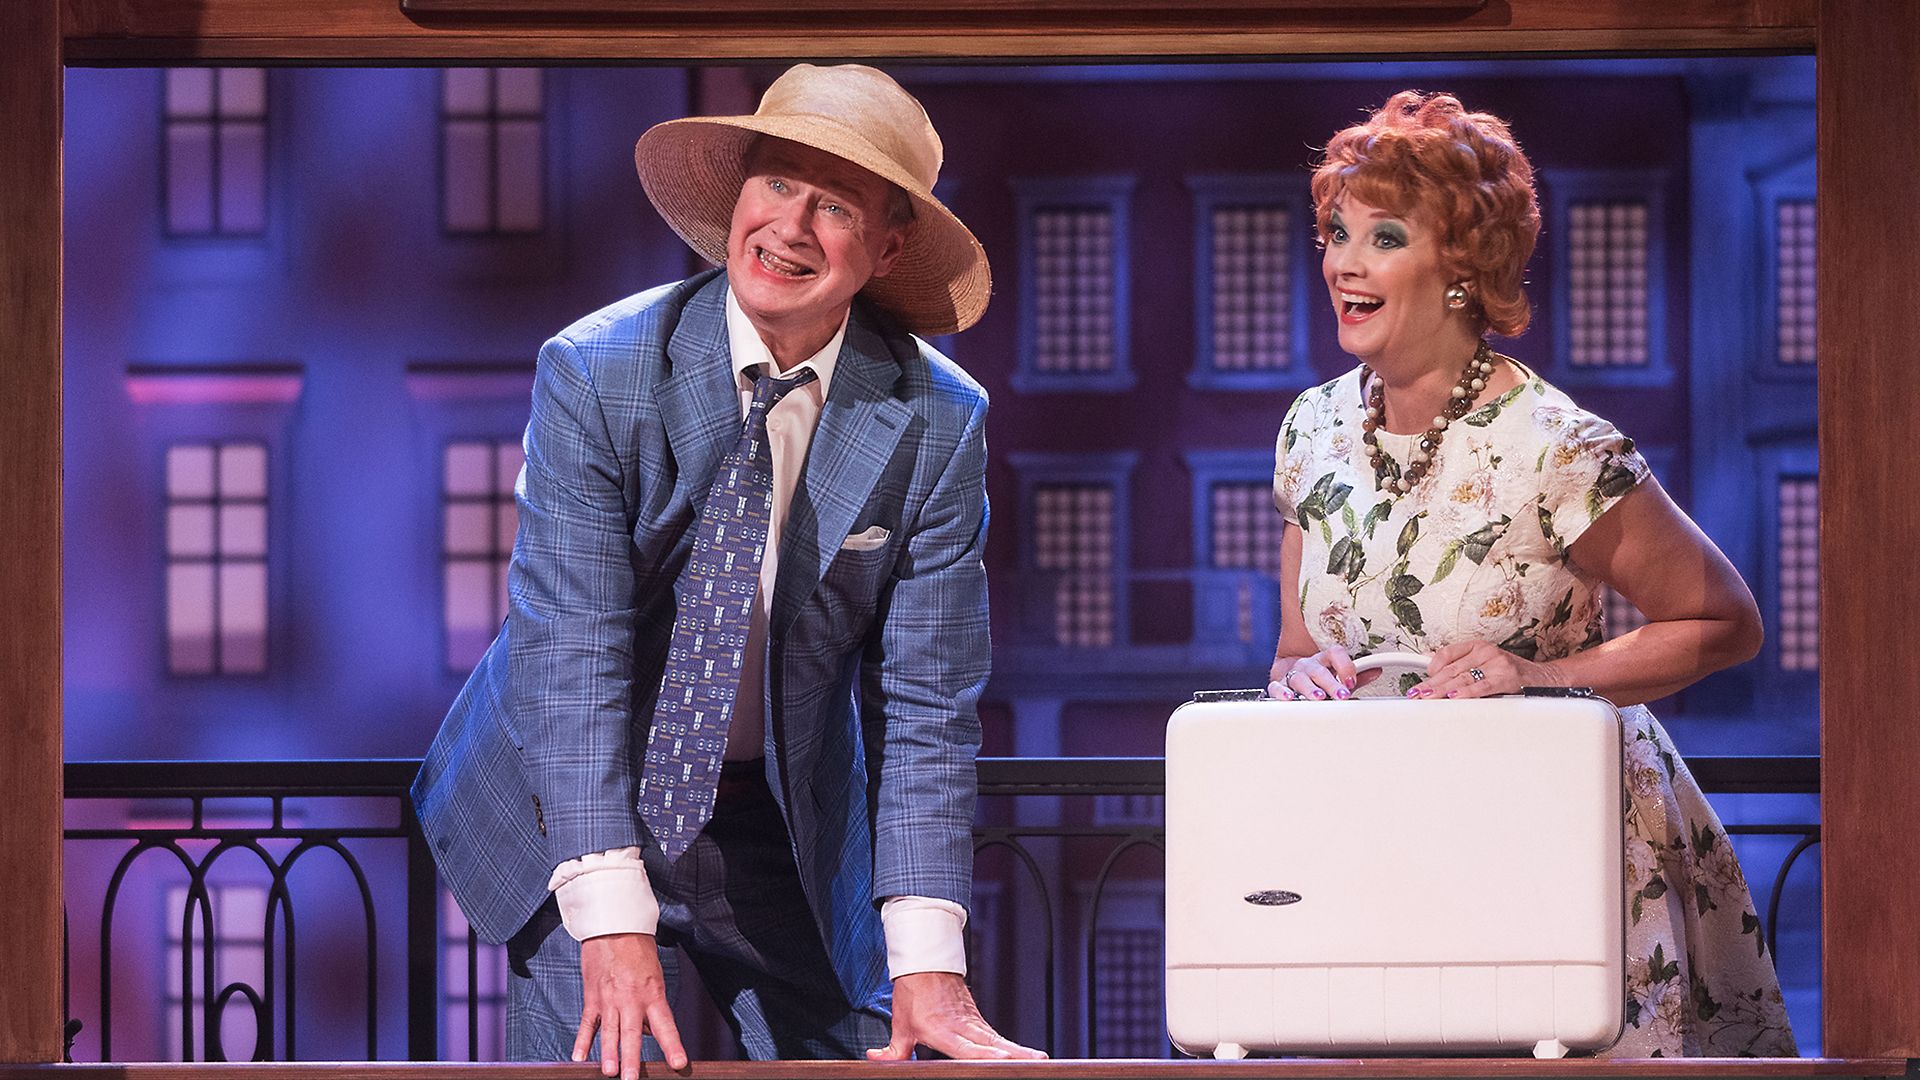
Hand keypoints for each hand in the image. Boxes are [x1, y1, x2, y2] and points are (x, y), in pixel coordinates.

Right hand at [574, 933, 686, 1077]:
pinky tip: (578, 1057)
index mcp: (652, 993)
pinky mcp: (592, 997)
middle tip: (632, 1079)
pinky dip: (582, 1041)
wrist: (613, 926)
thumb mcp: (655, 975)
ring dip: (608, 1054)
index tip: (679, 1064)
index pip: (665, 1025)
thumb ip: (652, 1006)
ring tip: (609, 1072)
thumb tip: (649, 1032)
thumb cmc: (638, 949)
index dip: (672, 1046)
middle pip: (632, 1034)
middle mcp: (631, 999)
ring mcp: (609, 999)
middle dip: (633, 1059)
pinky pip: (587, 1023)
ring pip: (609, 1031)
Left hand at [866, 971, 1045, 1060]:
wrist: (925, 964)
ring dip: (1018, 1049)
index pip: (966, 1045)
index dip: (983, 1052)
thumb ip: (893, 1049)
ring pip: (998, 1039)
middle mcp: (961, 1026)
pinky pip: (995, 1036)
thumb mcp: (900, 1022)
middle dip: (1012, 1054)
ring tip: (1039, 1059)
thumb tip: (875, 1059)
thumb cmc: (913, 992)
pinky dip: (1011, 1046)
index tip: (1000, 1056)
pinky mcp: (977, 1020)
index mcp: (941, 1029)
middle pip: (991, 1043)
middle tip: (1036, 1061)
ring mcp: (971, 1022)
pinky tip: (1025, 1055)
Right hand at [1267, 644, 1379, 700]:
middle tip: (1342, 695)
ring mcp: (1293, 673)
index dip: (1345, 666)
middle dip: (1331, 683)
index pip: (1335, 654)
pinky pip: (1276, 686)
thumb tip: (1376, 670)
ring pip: (1300, 678)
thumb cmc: (1316, 677)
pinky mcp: (1278, 683)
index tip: (1351, 682)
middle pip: (1319, 670)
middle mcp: (1308, 664)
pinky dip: (1281, 692)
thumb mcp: (1337, 676)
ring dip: (1309, 688)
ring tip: (1319, 697)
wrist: (1288, 670)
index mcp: (1324, 660)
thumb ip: (1355, 676)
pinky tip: (1289, 698)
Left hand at [1407, 640, 1560, 698]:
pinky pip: (1482, 686)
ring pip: (1462, 678)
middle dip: (1431, 684)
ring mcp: (1496, 664)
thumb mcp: (1484, 663)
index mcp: (1477, 646)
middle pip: (1451, 669)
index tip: (1417, 682)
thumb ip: (1460, 664)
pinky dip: (1466, 693)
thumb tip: (1431, 664)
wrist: (1544, 678)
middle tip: (1415, 694)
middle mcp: (1485, 652)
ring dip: (1441, 690)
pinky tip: (1453, 697)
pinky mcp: (1506, 678)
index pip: (1446, 654)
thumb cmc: (1511, 673)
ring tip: (1427, 697)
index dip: (1430, 668)